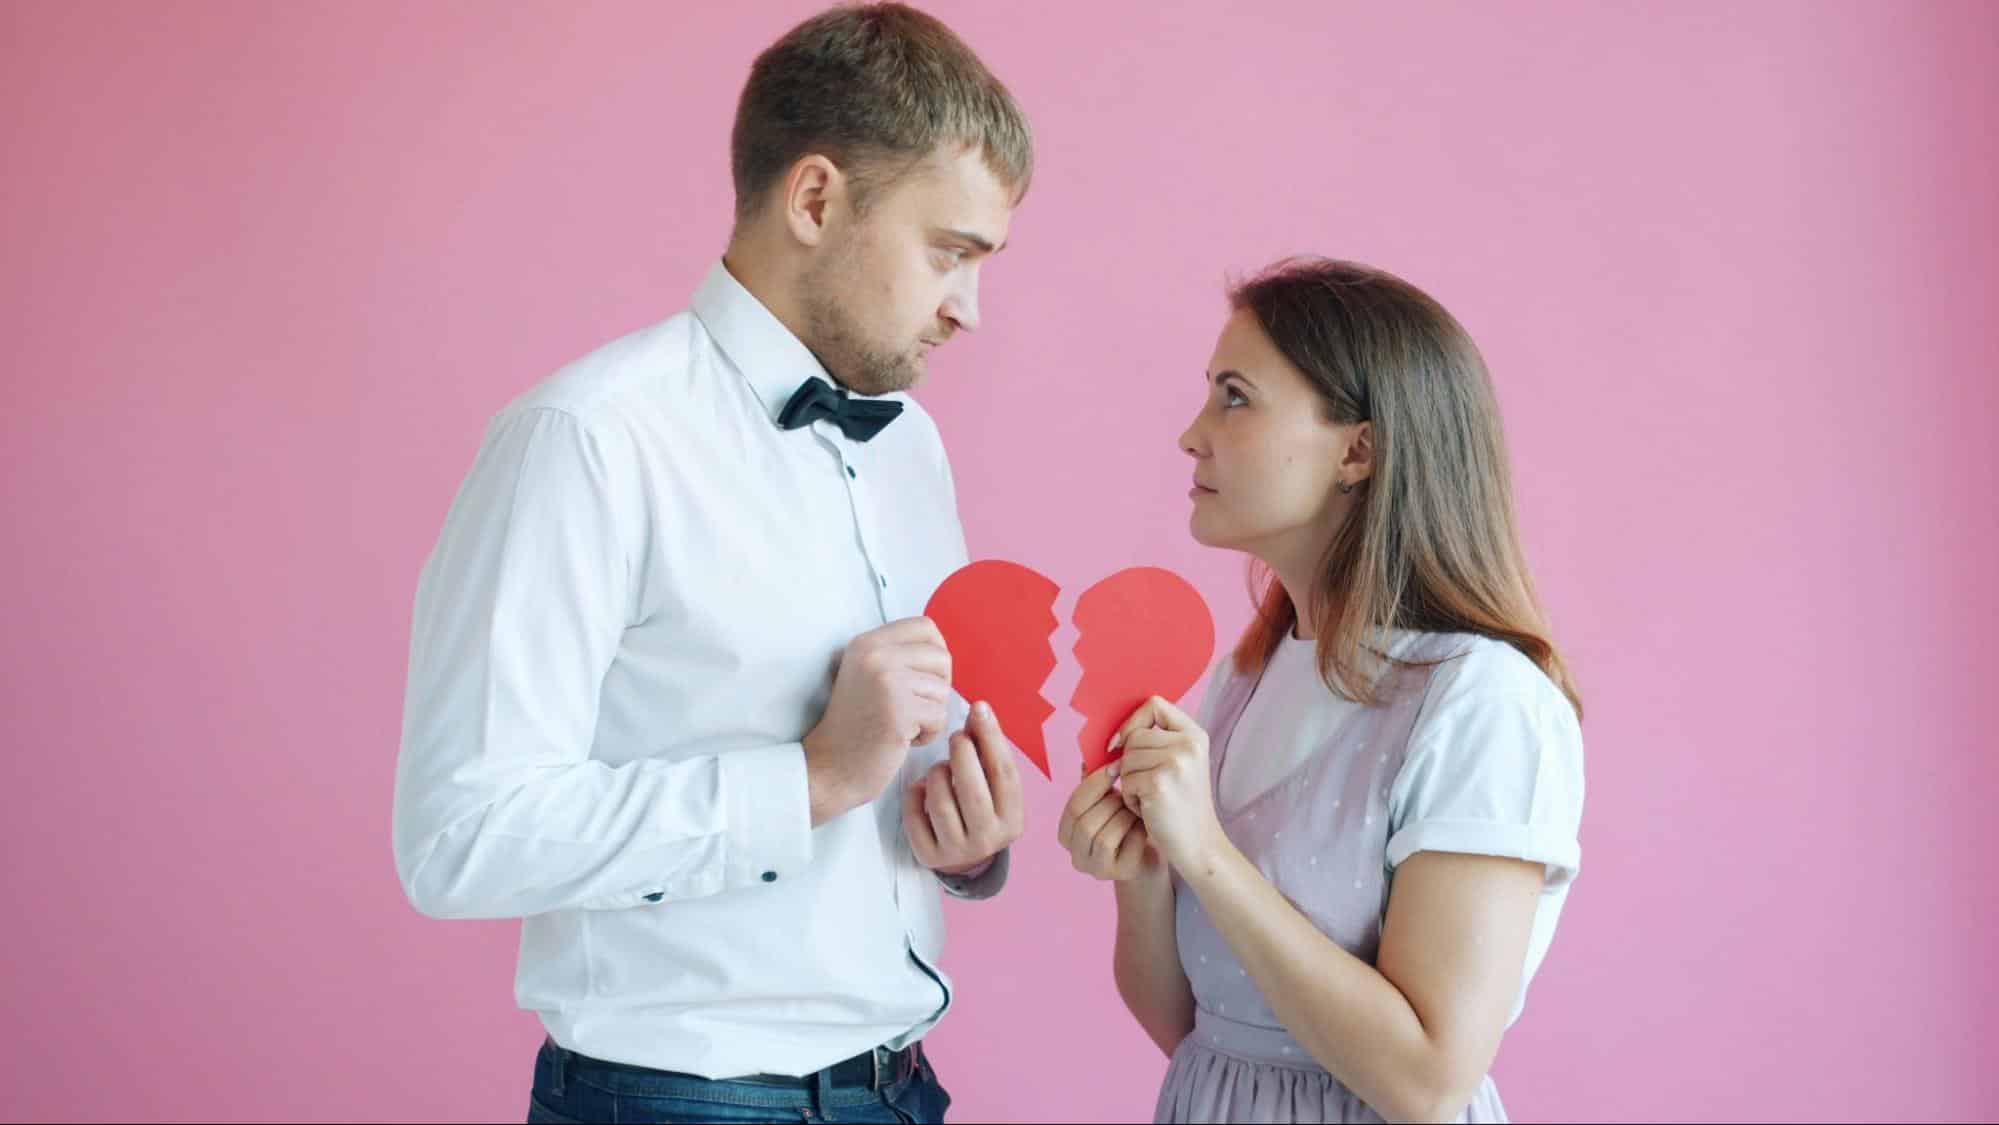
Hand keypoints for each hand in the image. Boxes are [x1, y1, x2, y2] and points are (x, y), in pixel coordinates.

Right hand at [805, 617, 951, 824]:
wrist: (829, 767)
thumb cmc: (856, 726)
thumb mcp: (867, 674)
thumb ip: (898, 655)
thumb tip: (943, 648)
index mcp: (867, 642)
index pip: (925, 627)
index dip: (935, 652)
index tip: (924, 678)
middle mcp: (875, 654)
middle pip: (941, 657)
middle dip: (937, 687)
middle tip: (913, 707)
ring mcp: (887, 681)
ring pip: (943, 690)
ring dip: (931, 714)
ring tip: (902, 725)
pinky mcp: (899, 711)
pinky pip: (940, 716)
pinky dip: (928, 734)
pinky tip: (903, 739)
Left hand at [904, 700, 1025, 873]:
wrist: (964, 856)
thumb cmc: (980, 807)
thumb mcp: (992, 784)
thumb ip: (987, 751)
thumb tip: (978, 711)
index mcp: (1012, 820)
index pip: (1005, 775)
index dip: (992, 738)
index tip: (980, 708)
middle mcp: (988, 840)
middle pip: (973, 792)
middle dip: (962, 755)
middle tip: (956, 737)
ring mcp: (958, 851)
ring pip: (941, 804)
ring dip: (937, 774)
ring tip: (940, 767)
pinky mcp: (929, 856)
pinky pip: (915, 818)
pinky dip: (914, 795)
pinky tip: (920, 788)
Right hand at [1057, 761, 1158, 881]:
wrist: (1155, 849)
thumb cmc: (1129, 821)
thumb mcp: (1110, 800)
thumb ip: (1096, 781)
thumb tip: (1088, 757)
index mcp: (1067, 833)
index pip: (1073, 805)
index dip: (1094, 783)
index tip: (1115, 765)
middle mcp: (1076, 854)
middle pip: (1085, 823)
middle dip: (1111, 803)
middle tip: (1130, 791)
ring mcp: (1095, 869)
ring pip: (1102, 837)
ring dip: (1123, 817)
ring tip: (1136, 809)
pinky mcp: (1119, 874)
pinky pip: (1124, 848)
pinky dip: (1136, 831)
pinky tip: (1144, 825)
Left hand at [1112, 696, 1223, 872]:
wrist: (1199, 845)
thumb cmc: (1181, 806)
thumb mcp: (1178, 765)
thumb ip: (1154, 743)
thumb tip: (1109, 736)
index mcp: (1195, 734)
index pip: (1155, 704)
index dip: (1133, 721)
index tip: (1125, 742)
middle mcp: (1189, 743)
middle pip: (1133, 736)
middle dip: (1130, 764)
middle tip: (1151, 786)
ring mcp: (1176, 762)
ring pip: (1125, 760)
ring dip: (1130, 782)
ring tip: (1153, 798)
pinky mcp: (1159, 782)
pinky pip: (1125, 781)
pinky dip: (1131, 798)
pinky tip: (1150, 810)